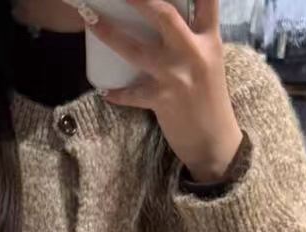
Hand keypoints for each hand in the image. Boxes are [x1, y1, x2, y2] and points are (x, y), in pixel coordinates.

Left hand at [83, 0, 242, 183]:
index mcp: (209, 40)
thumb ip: (193, 42)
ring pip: (135, 49)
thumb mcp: (210, 63)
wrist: (215, 143)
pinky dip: (117, 93)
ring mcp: (175, 76)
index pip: (207, 1)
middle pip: (164, 14)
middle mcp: (193, 53)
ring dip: (109, 33)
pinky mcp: (161, 99)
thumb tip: (167, 24)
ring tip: (90, 21)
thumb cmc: (211, 102)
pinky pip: (131, 93)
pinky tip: (106, 92)